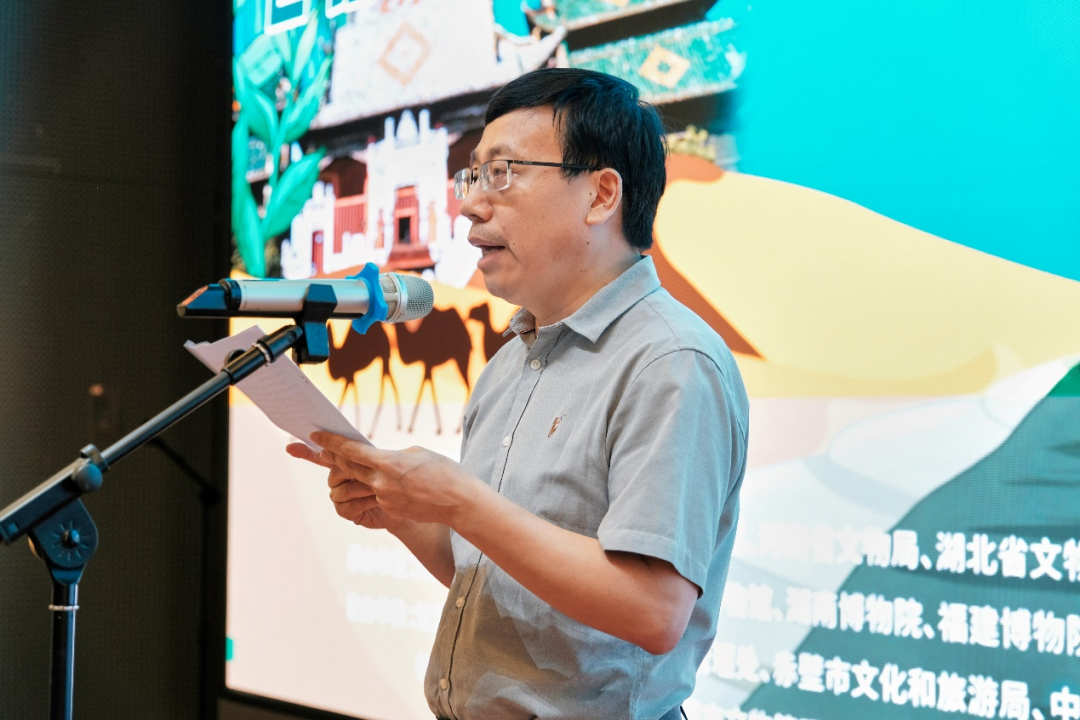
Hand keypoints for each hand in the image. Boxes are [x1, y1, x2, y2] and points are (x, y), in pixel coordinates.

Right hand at [285, 440, 397, 530]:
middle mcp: (339, 478)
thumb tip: (331, 449)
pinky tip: (375, 500)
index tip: (290, 446)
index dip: (306, 450)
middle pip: (333, 470)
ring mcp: (341, 496)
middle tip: (368, 471)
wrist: (407, 504)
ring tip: (378, 487)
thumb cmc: (397, 479)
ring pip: (338, 489)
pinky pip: (344, 506)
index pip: (324, 455)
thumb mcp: (384, 460)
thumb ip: (360, 452)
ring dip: (360, 487)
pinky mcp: (347, 512)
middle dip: (348, 469)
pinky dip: (361, 502)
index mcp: (345, 462)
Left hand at [309, 431, 480, 526]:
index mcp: (388, 462)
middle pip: (348, 468)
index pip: (351, 451)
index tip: (316, 436)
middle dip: (335, 458)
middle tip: (324, 449)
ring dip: (351, 477)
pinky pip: (374, 497)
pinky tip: (384, 484)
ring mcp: (384, 499)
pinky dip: (373, 488)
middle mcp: (381, 482)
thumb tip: (380, 460)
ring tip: (353, 469)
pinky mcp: (390, 510)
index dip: (331, 443)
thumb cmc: (444, 471)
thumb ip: (393, 456)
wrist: (459, 502)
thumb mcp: (417, 453)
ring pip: (358, 485)